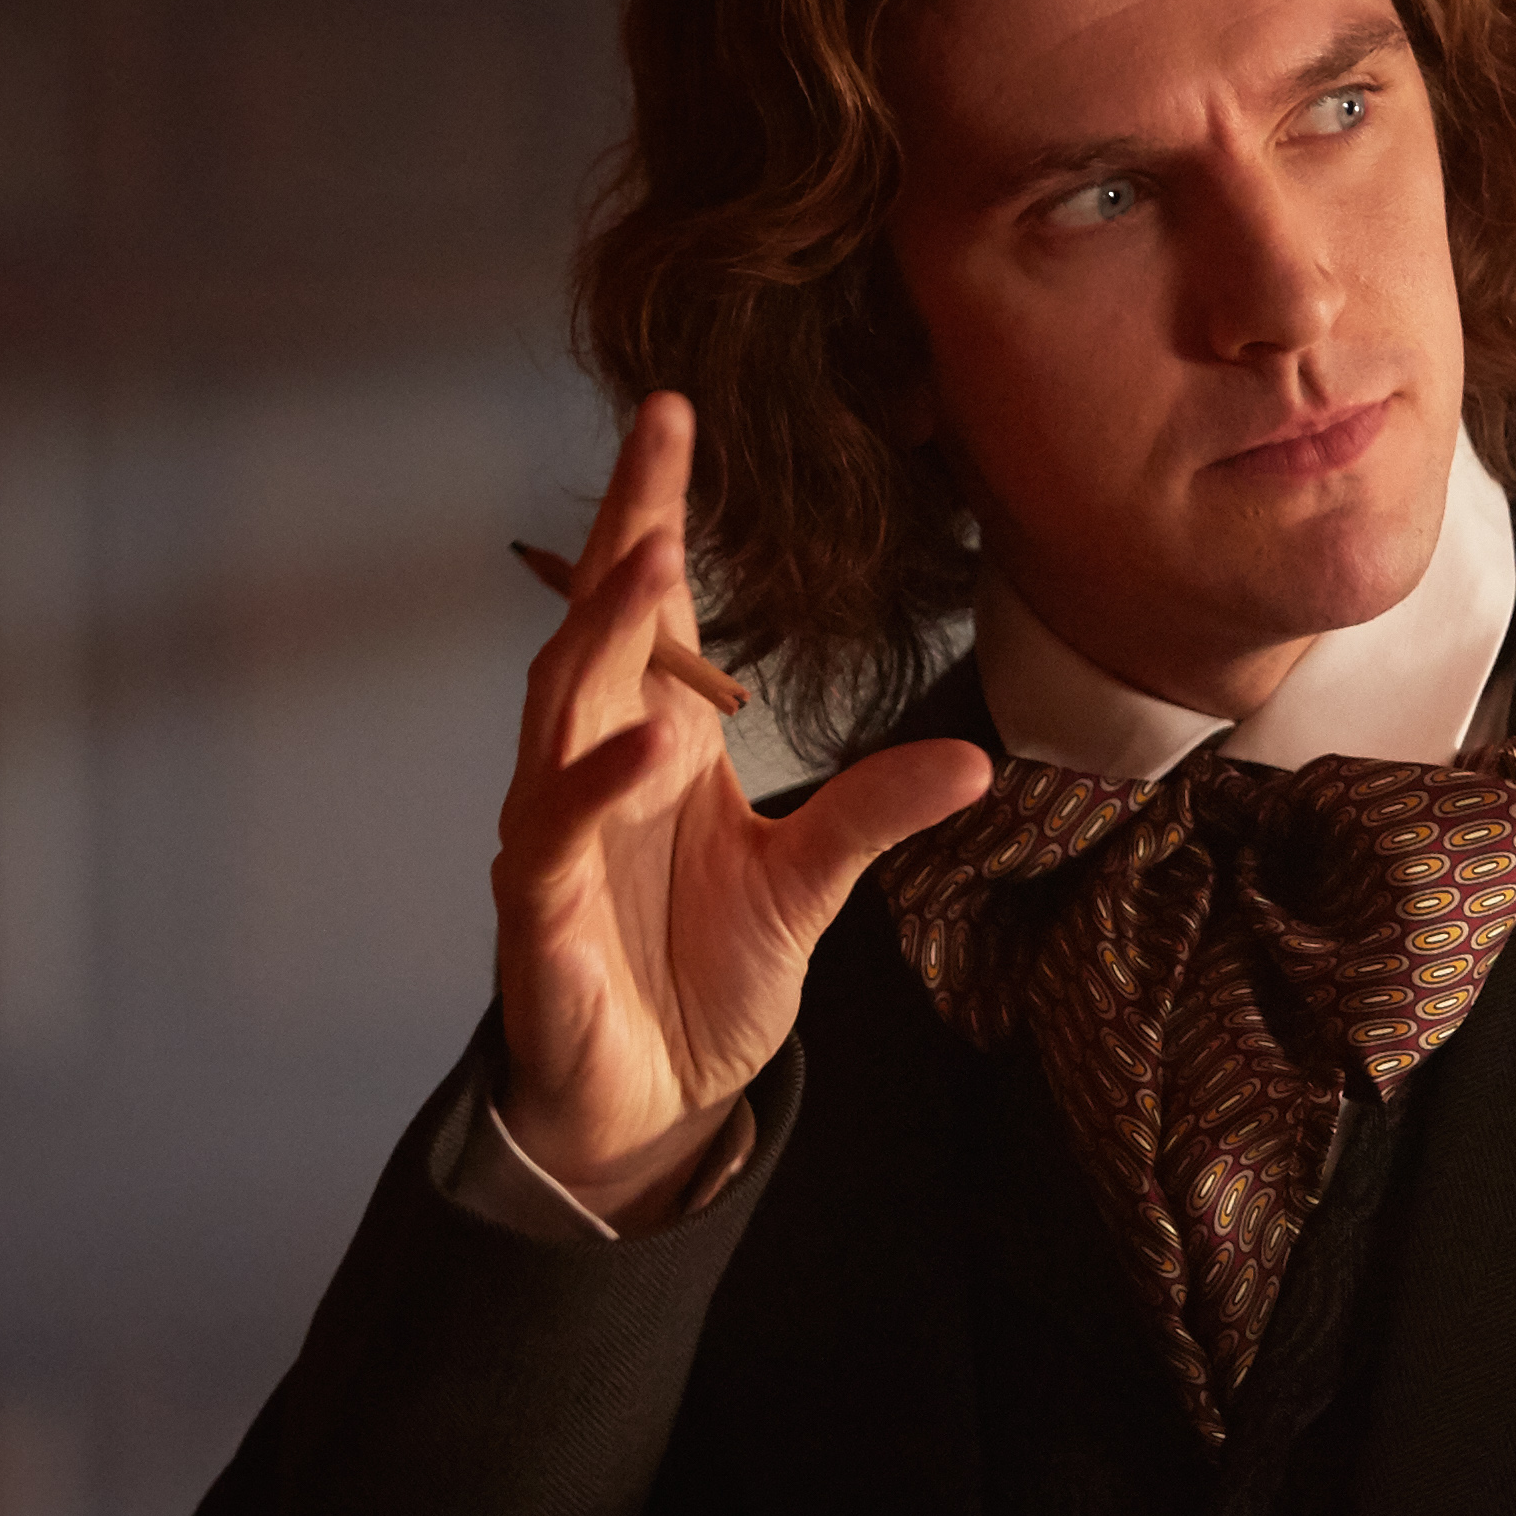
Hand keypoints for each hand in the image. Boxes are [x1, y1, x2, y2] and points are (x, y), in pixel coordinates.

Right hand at [491, 393, 992, 1224]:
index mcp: (650, 743)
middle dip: (622, 538)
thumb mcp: (811, 884)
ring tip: (648, 565)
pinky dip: (591, 793)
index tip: (676, 415)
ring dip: (601, 640)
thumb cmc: (702, 975)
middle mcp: (588, 771)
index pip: (646, 610)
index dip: (652, 512)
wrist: (651, 1101)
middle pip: (592, 632)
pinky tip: (641, 748)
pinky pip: (552, 839)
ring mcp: (553, 838)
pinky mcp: (538, 917)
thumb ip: (873, 813)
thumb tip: (977, 761)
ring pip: (559, 715)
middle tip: (661, 446)